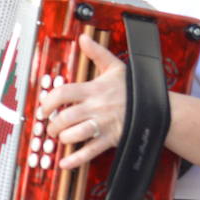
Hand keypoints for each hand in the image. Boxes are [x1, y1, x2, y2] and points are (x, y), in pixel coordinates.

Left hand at [40, 33, 126, 168]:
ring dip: (62, 138)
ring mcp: (103, 125)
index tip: (43, 108)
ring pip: (74, 135)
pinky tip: (64, 162)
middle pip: (65, 118)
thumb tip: (83, 38)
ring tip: (60, 137)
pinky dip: (74, 160)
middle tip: (50, 126)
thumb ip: (97, 52)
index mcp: (94, 90)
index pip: (63, 94)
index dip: (48, 102)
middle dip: (52, 124)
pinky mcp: (110, 140)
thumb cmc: (133, 88)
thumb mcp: (115, 66)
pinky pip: (89, 152)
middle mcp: (96, 108)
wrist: (157, 107)